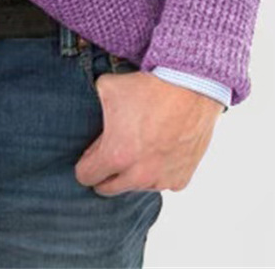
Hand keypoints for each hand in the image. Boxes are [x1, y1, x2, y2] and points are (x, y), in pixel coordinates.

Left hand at [75, 71, 222, 194]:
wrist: (190, 86)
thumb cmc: (149, 87)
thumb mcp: (107, 87)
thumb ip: (93, 106)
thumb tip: (89, 108)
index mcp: (115, 155)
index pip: (86, 176)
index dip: (85, 163)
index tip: (91, 153)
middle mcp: (139, 174)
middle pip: (108, 188)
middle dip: (104, 173)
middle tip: (111, 150)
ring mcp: (162, 179)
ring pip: (136, 186)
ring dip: (132, 172)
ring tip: (138, 145)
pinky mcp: (181, 178)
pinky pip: (162, 182)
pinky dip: (158, 171)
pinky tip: (159, 150)